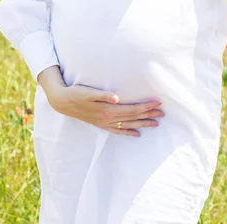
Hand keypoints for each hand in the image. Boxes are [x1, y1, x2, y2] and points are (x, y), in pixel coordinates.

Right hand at [47, 84, 164, 136]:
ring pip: (128, 124)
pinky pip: (118, 131)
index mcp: (108, 109)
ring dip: (142, 124)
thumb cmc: (77, 93)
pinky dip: (128, 132)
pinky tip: (136, 134)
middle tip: (163, 114)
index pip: (132, 109)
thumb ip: (104, 95)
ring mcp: (105, 123)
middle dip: (148, 115)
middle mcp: (108, 118)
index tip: (157, 103)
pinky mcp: (101, 124)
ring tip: (155, 123)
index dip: (145, 106)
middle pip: (133, 117)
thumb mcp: (89, 92)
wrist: (63, 102)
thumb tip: (117, 98)